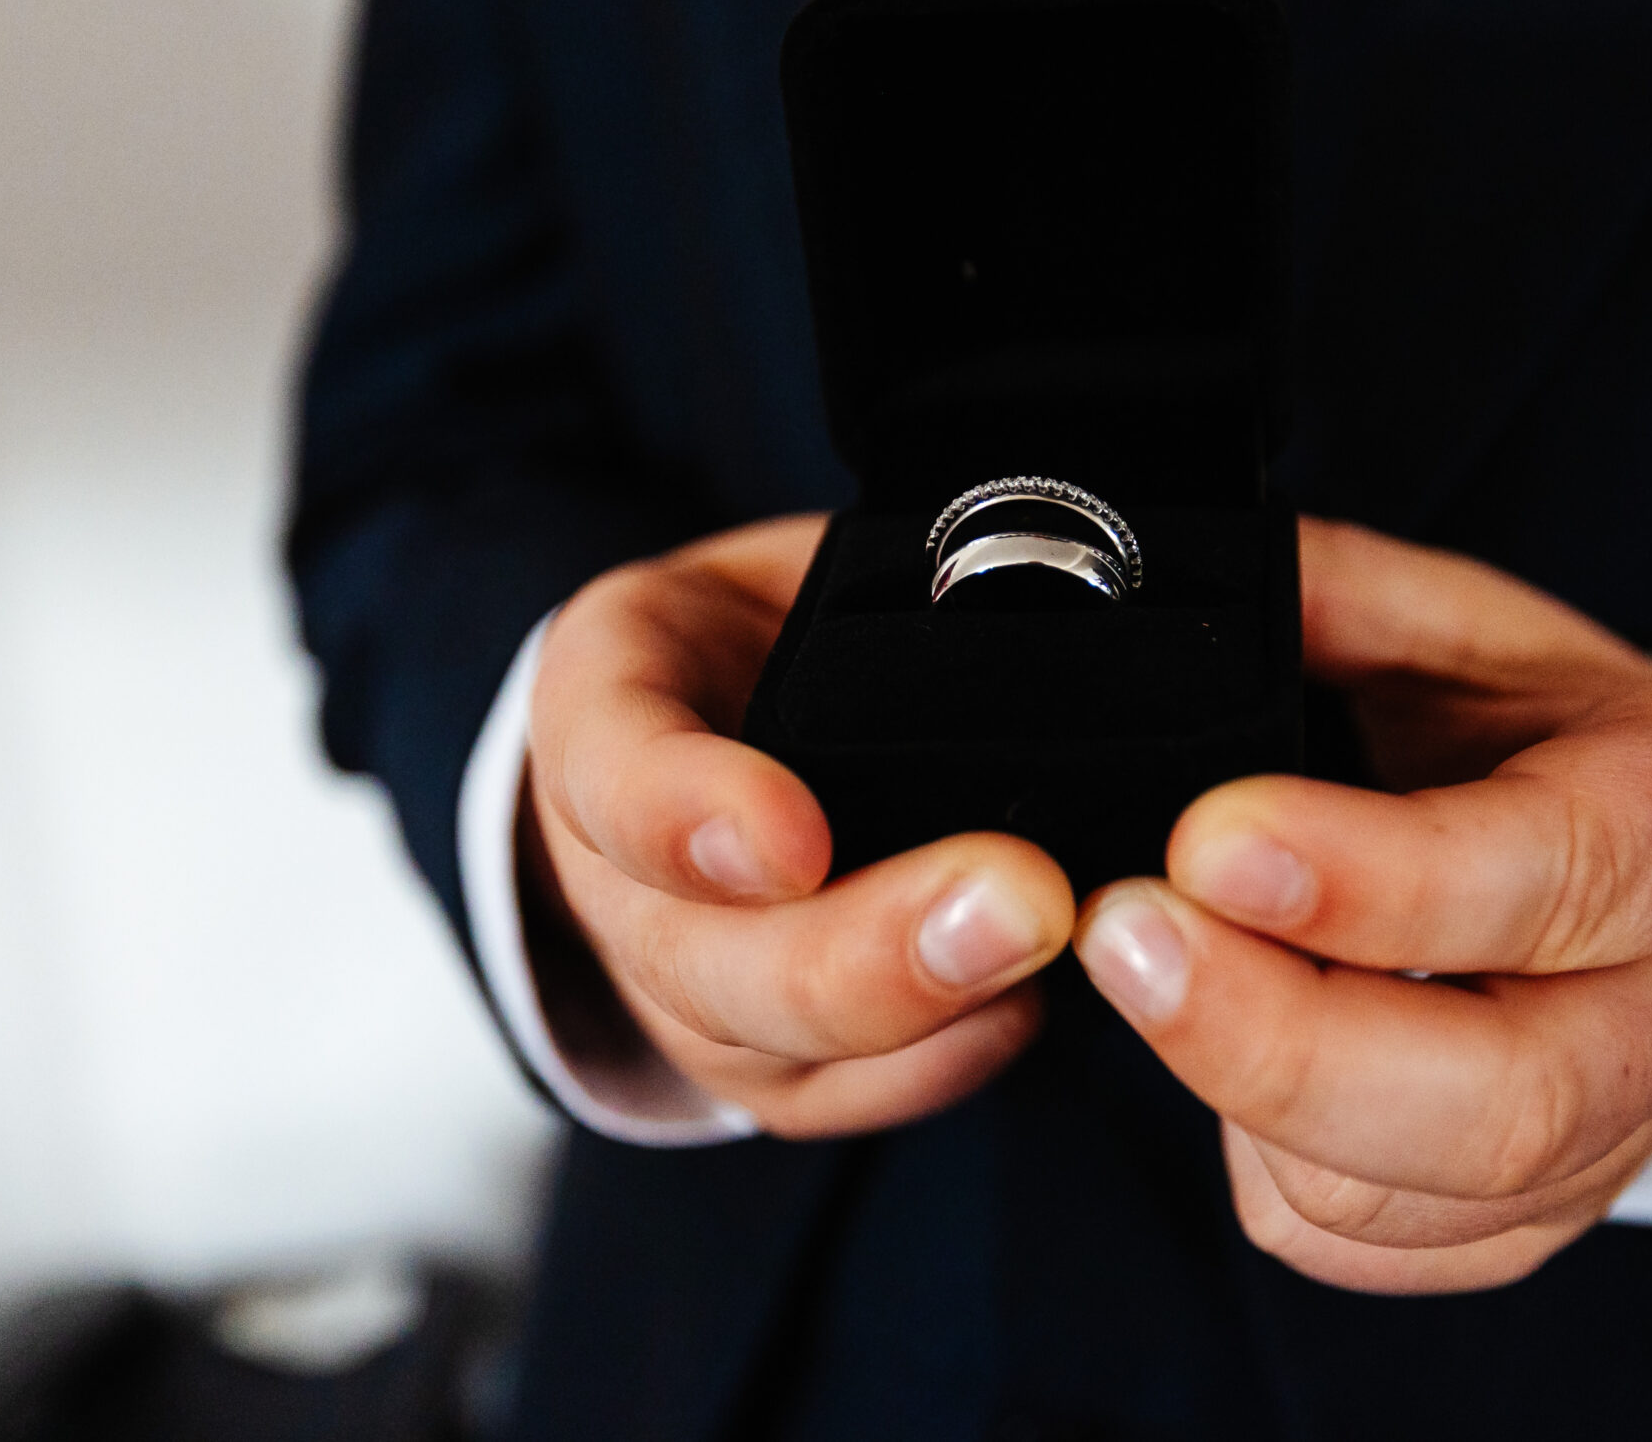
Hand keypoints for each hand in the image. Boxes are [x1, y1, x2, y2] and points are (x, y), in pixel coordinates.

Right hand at [524, 515, 1075, 1137]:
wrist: (733, 709)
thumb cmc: (789, 619)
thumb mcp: (807, 551)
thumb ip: (899, 572)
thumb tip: (1046, 597)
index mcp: (604, 690)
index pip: (612, 761)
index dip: (688, 814)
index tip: (795, 842)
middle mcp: (610, 860)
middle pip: (700, 953)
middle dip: (866, 947)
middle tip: (1018, 902)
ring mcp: (675, 978)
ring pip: (763, 1042)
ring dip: (915, 1016)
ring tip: (1042, 958)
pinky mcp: (753, 1057)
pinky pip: (825, 1099)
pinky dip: (931, 1068)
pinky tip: (1021, 1011)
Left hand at [1073, 517, 1651, 1293]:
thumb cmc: (1539, 729)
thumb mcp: (1463, 625)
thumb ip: (1331, 599)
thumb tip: (1168, 589)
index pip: (1542, 880)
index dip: (1371, 880)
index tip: (1207, 841)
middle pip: (1494, 1101)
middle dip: (1277, 1038)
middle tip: (1122, 940)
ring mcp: (1608, 1141)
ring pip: (1408, 1198)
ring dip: (1241, 1100)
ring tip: (1146, 972)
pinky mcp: (1531, 1222)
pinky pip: (1368, 1250)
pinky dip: (1264, 1175)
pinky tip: (1223, 1071)